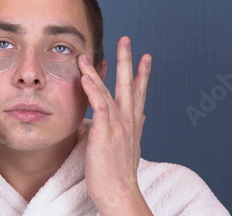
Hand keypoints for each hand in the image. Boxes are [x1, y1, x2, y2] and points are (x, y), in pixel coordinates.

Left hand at [79, 37, 152, 214]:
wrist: (119, 192)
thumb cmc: (121, 172)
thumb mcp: (133, 146)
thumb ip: (137, 128)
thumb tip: (143, 116)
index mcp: (133, 123)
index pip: (139, 93)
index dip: (142, 74)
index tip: (146, 57)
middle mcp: (128, 120)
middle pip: (129, 85)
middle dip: (128, 61)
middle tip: (126, 40)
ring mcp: (117, 125)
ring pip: (109, 91)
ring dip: (98, 71)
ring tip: (88, 55)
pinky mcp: (104, 132)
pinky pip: (98, 106)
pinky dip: (92, 90)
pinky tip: (85, 77)